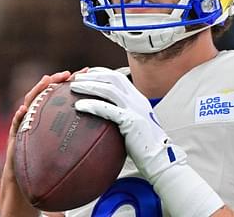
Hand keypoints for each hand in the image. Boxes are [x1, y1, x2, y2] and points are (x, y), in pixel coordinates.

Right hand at [0, 70, 82, 216]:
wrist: (31, 186)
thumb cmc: (53, 168)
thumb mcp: (72, 150)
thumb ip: (87, 139)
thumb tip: (116, 134)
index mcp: (54, 117)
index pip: (65, 95)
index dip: (76, 82)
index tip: (90, 72)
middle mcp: (39, 117)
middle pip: (47, 93)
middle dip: (56, 80)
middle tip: (68, 73)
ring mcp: (26, 125)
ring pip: (29, 103)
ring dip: (37, 91)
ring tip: (46, 81)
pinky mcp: (14, 138)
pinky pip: (15, 126)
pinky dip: (17, 117)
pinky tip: (22, 110)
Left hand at [71, 67, 223, 216]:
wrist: (160, 159)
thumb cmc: (145, 147)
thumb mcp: (135, 126)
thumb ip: (123, 116)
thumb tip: (105, 117)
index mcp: (138, 99)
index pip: (118, 78)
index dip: (102, 73)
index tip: (87, 74)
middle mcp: (137, 100)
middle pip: (112, 79)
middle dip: (93, 76)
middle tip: (76, 78)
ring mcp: (135, 109)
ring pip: (109, 90)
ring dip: (89, 86)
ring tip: (74, 88)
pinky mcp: (132, 121)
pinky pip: (108, 109)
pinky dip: (92, 105)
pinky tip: (80, 106)